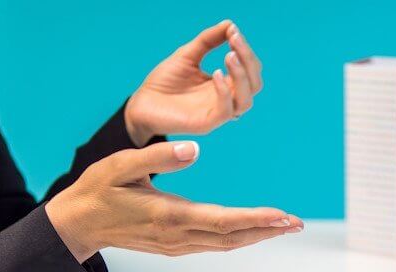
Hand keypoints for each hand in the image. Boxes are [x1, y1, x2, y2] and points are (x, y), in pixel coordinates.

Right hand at [45, 141, 301, 261]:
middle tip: (296, 223)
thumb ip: (158, 157)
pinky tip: (252, 231)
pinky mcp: (173, 245)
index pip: (223, 220)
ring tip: (284, 226)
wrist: (77, 225)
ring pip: (225, 244)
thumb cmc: (97, 191)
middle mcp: (178, 236)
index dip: (255, 219)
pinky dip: (238, 238)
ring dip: (256, 236)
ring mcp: (176, 244)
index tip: (282, 215)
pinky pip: (213, 244)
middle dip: (267, 230)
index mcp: (169, 215)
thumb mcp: (120, 166)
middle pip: (232, 237)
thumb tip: (194, 149)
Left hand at [124, 20, 261, 145]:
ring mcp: (217, 114)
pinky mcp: (206, 124)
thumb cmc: (164, 82)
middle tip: (234, 40)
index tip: (233, 32)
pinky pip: (226, 111)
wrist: (141, 104)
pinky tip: (215, 73)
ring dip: (241, 76)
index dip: (245, 51)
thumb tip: (230, 24)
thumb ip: (208, 40)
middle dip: (248, 61)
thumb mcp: (187, 54)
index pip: (249, 70)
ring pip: (246, 101)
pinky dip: (224, 91)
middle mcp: (225, 100)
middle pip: (254, 85)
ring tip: (229, 56)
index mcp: (224, 85)